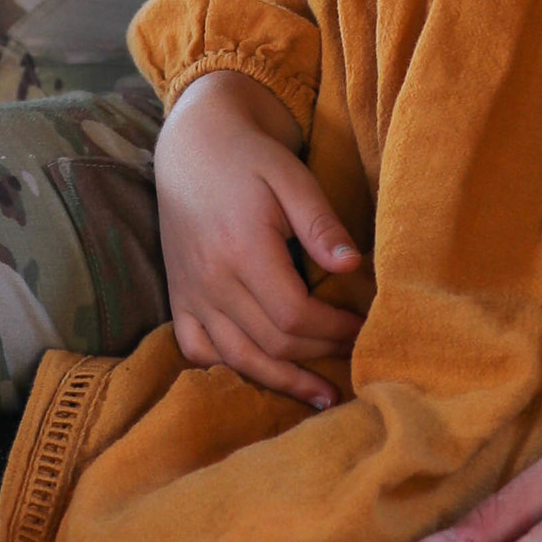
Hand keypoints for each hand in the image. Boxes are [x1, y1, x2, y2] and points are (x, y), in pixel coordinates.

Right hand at [154, 71, 365, 408]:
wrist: (192, 146)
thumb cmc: (251, 158)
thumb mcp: (292, 177)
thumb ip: (321, 224)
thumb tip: (353, 266)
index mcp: (242, 249)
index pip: (294, 314)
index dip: (333, 330)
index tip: (362, 329)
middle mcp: (211, 279)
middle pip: (272, 341)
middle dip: (318, 355)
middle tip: (353, 355)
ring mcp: (190, 292)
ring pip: (238, 356)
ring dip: (281, 381)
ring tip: (320, 396)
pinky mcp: (179, 297)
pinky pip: (197, 350)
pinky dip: (228, 369)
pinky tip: (260, 376)